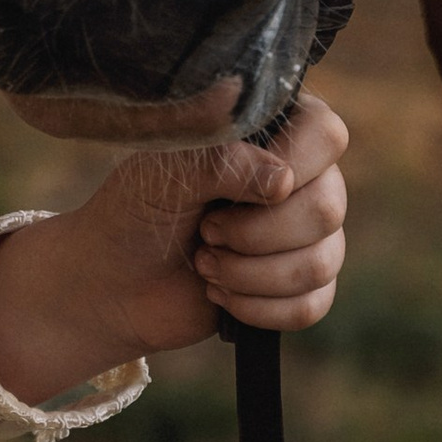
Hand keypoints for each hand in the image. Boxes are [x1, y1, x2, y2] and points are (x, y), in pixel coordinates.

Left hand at [0, 93, 349, 393]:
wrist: (114, 282)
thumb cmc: (134, 211)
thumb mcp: (165, 174)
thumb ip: (221, 162)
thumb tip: (283, 179)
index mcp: (270, 133)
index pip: (325, 134)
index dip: (292, 166)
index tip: (233, 193)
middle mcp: (299, 178)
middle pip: (328, 207)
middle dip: (256, 234)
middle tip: (205, 231)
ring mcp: (304, 234)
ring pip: (321, 261)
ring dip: (251, 274)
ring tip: (204, 263)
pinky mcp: (299, 286)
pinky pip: (313, 304)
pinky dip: (259, 308)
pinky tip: (221, 295)